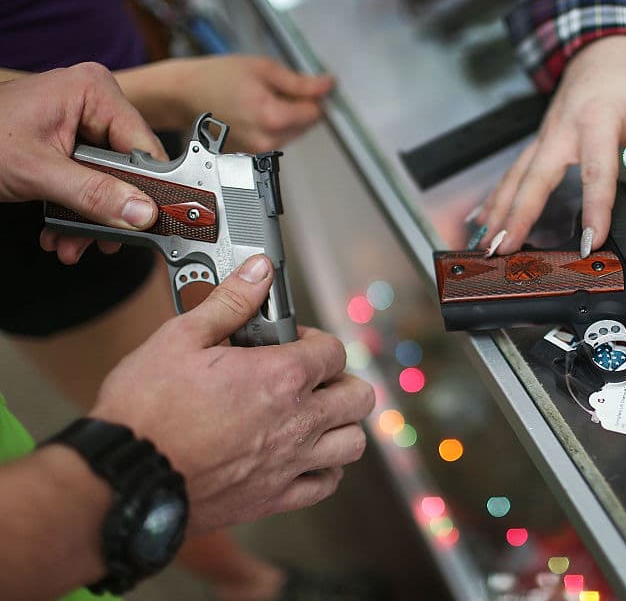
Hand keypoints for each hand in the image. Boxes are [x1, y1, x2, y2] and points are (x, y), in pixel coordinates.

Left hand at [0, 63, 165, 262]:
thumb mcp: (38, 172)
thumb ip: (95, 194)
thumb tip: (143, 213)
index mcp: (93, 91)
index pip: (144, 145)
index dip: (150, 188)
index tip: (153, 222)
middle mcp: (93, 103)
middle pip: (128, 168)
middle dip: (111, 211)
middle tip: (103, 241)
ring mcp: (80, 123)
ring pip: (109, 181)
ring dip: (91, 219)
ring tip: (72, 243)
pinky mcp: (68, 144)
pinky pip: (89, 181)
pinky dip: (76, 210)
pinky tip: (59, 232)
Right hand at [90, 254, 373, 533]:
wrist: (123, 478)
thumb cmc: (145, 411)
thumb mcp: (180, 338)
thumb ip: (230, 302)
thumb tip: (258, 272)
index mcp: (281, 378)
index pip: (334, 351)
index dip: (315, 340)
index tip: (291, 342)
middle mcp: (296, 421)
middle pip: (358, 396)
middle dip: (340, 380)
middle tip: (313, 378)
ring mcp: (289, 463)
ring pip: (352, 443)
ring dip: (340, 425)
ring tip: (314, 416)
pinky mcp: (274, 497)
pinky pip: (325, 484)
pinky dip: (324, 469)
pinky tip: (303, 456)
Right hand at [123, 55, 332, 152]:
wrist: (186, 94)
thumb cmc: (217, 78)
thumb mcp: (264, 69)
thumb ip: (300, 82)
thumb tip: (327, 86)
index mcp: (271, 116)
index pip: (316, 113)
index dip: (316, 97)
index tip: (310, 86)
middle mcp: (267, 139)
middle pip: (306, 125)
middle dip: (300, 106)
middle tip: (277, 88)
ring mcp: (258, 150)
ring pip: (293, 133)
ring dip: (287, 117)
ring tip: (261, 98)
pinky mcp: (252, 154)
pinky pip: (277, 139)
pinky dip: (273, 125)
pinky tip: (254, 111)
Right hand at [474, 35, 625, 257]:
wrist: (602, 51)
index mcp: (597, 120)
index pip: (596, 171)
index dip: (595, 208)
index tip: (592, 240)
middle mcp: (562, 130)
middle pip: (536, 178)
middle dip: (519, 216)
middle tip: (506, 249)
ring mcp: (544, 137)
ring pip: (516, 178)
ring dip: (499, 213)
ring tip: (487, 245)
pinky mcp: (537, 143)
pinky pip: (513, 173)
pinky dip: (495, 198)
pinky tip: (482, 221)